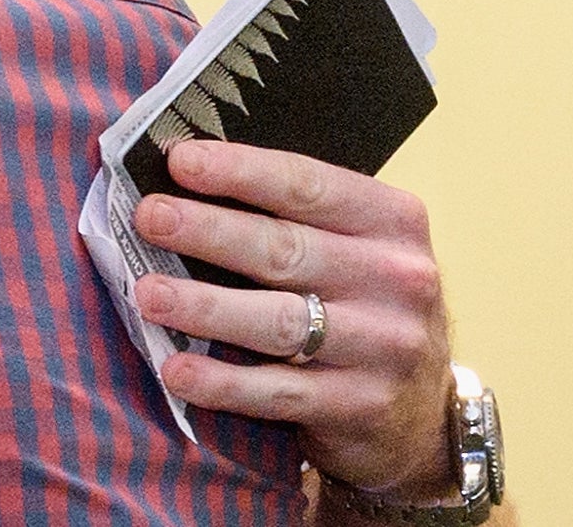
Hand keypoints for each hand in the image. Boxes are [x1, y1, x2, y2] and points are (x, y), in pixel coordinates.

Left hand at [129, 139, 453, 496]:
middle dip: (208, 230)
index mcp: (391, 221)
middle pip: (286, 248)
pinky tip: (177, 369)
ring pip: (278, 321)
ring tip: (148, 293)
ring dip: (205, 306)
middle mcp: (396, 279)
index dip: (239, 171)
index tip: (179, 161)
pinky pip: (278, 391)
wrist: (424, 410)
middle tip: (149, 218)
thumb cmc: (365, 302)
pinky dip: (223, 382)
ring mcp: (383, 347)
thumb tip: (188, 175)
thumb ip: (295, 214)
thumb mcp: (356, 246)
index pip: (307, 185)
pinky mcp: (360, 406)